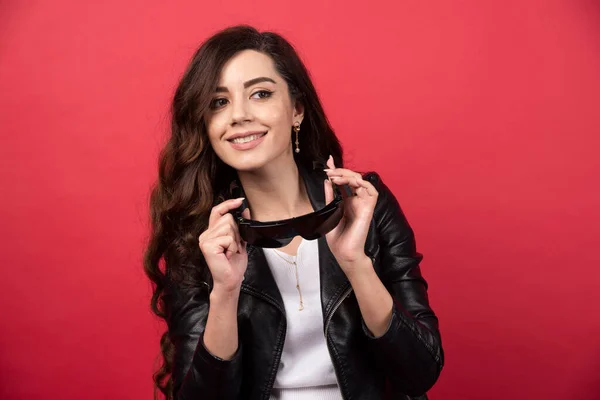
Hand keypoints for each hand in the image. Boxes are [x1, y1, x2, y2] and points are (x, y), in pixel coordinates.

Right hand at [198, 198, 249, 292]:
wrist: (231, 280)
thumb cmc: (234, 263)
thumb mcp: (240, 241)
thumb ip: (241, 226)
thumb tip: (245, 210)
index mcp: (212, 232)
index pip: (217, 211)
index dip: (228, 204)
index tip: (240, 201)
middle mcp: (206, 234)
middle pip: (227, 218)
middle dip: (236, 232)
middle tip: (234, 246)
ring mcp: (205, 239)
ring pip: (228, 226)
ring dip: (235, 240)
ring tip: (231, 251)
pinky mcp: (207, 245)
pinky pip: (227, 237)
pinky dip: (233, 247)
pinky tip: (228, 255)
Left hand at [323, 155, 378, 271]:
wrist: (343, 252)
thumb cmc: (337, 236)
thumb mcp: (329, 210)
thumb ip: (330, 195)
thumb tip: (327, 180)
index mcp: (347, 201)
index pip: (344, 181)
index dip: (338, 169)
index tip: (328, 162)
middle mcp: (356, 200)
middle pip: (353, 178)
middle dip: (340, 171)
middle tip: (329, 170)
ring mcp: (363, 203)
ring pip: (361, 181)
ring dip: (348, 175)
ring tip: (335, 176)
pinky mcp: (368, 208)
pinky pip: (372, 191)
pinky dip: (361, 183)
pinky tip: (348, 182)